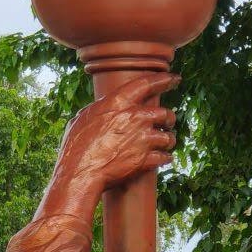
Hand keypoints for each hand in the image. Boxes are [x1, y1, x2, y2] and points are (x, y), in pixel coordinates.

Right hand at [60, 73, 178, 190]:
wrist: (80, 173)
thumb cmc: (76, 145)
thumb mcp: (83, 118)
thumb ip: (100, 109)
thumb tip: (103, 106)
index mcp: (119, 103)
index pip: (147, 84)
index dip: (164, 80)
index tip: (175, 78)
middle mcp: (136, 118)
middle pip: (166, 113)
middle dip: (169, 118)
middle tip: (167, 122)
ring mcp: (143, 139)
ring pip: (169, 137)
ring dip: (168, 140)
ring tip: (165, 143)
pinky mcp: (146, 160)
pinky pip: (165, 157)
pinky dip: (165, 158)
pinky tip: (163, 158)